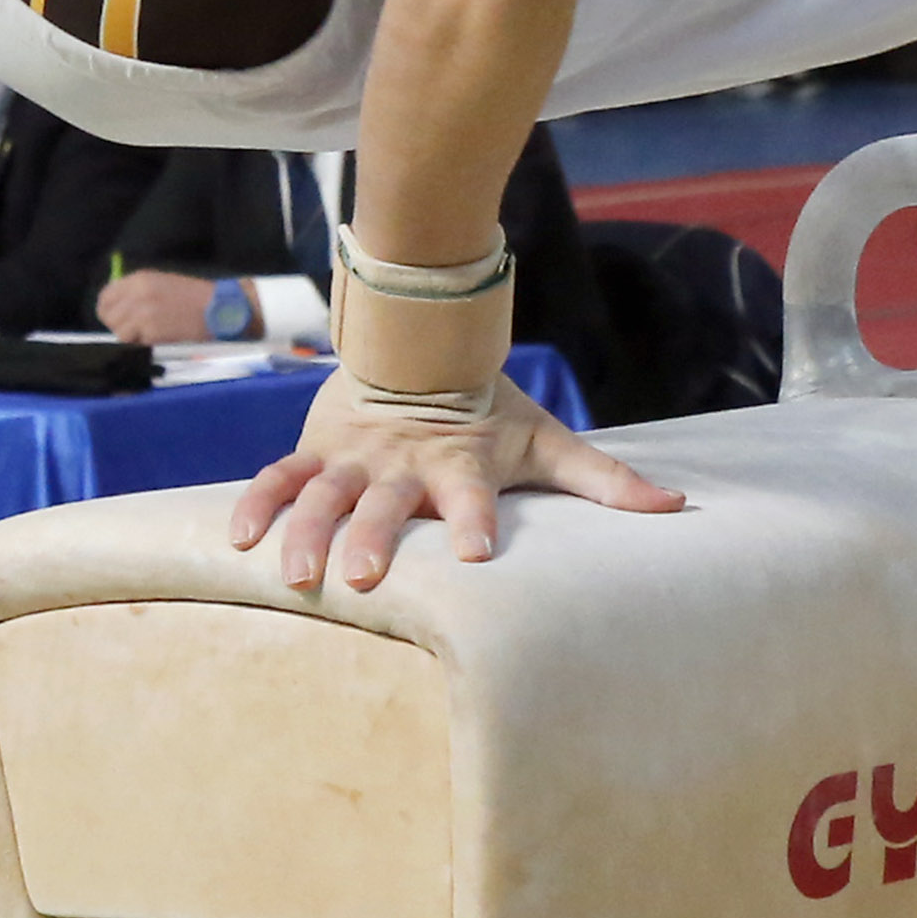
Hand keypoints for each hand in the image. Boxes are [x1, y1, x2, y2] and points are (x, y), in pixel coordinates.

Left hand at [99, 267, 220, 348]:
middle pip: (108, 316)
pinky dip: (145, 344)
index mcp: (139, 278)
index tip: (117, 319)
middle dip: (119, 326)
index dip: (108, 310)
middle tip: (136, 330)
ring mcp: (143, 313)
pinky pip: (136, 343)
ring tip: (150, 333)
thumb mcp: (161, 283)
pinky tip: (160, 337)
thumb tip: (116, 308)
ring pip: (119, 333)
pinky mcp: (151, 331)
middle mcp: (137, 293)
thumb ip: (136, 292)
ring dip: (131, 337)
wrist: (217, 308)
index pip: (105, 296)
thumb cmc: (192, 296)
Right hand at [229, 371, 682, 594]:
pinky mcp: (316, 451)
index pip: (471, 492)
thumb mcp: (548, 442)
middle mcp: (403, 464)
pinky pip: (280, 479)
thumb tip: (677, 508)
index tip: (479, 551)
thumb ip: (606, 480)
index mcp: (460, 462)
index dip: (473, 518)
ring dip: (308, 532)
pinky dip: (256, 506)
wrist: (421, 343)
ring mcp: (353, 458)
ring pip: (323, 496)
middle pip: (385, 504)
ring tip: (298, 573)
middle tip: (366, 574)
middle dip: (374, 536)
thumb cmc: (489, 409)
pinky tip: (238, 541)